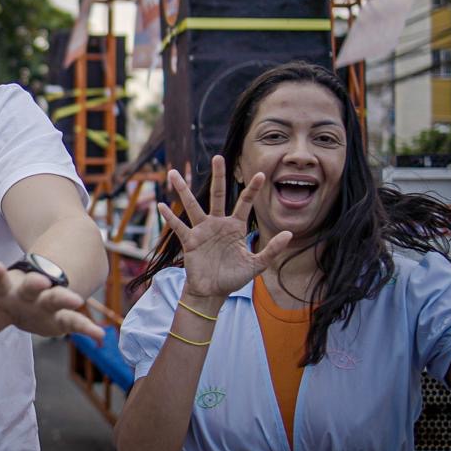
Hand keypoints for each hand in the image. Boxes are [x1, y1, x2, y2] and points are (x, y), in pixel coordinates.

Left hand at [0, 261, 104, 360]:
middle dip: (36, 283)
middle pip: (31, 286)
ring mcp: (44, 303)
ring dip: (64, 298)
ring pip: (56, 298)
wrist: (24, 297)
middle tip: (42, 281)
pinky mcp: (59, 319)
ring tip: (76, 300)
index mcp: (3, 287)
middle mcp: (26, 292)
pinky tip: (99, 334)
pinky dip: (86, 328)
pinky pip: (74, 322)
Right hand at [158, 157, 290, 298]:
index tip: (261, 174)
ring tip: (173, 173)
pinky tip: (161, 206)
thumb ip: (272, 249)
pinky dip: (170, 217)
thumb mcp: (256, 265)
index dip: (253, 190)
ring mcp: (202, 231)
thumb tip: (289, 233)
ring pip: (192, 206)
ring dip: (183, 190)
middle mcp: (217, 224)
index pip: (245, 203)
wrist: (212, 292)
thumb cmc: (233, 277)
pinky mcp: (190, 241)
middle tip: (217, 157)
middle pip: (218, 195)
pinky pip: (179, 227)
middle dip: (218, 176)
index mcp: (235, 227)